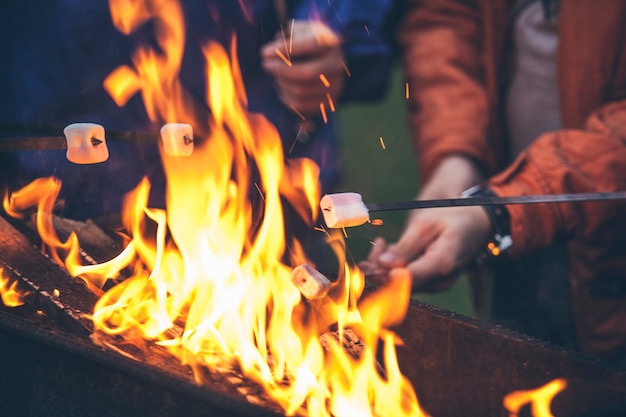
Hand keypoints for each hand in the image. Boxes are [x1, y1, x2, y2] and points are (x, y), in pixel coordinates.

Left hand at [261, 20, 345, 116]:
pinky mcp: (328, 103)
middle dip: (280, 70)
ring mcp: (335, 86)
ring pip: (300, 92)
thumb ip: (287, 36)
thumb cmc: (306, 41)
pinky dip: (286, 98)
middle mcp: (336, 66)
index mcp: (331, 44)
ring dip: (282, 84)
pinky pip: (300, 106)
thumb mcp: (298, 30)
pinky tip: (282, 88)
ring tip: (275, 76)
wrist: (326, 58)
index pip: (310, 45)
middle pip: (306, 73)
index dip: (285, 49)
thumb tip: (271, 53)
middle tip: (265, 65)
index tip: (264, 53)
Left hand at [359, 156, 490, 291]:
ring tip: (383, 242)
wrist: (475, 225)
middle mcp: (438, 281)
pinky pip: (403, 280)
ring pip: (398, 283)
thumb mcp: (427, 224)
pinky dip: (391, 266)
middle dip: (380, 267)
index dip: (384, 273)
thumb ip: (406, 246)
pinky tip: (389, 248)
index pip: (406, 280)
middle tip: (378, 243)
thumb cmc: (452, 219)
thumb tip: (382, 265)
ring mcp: (434, 284)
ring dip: (383, 265)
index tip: (372, 261)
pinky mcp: (427, 282)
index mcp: (442, 264)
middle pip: (399, 284)